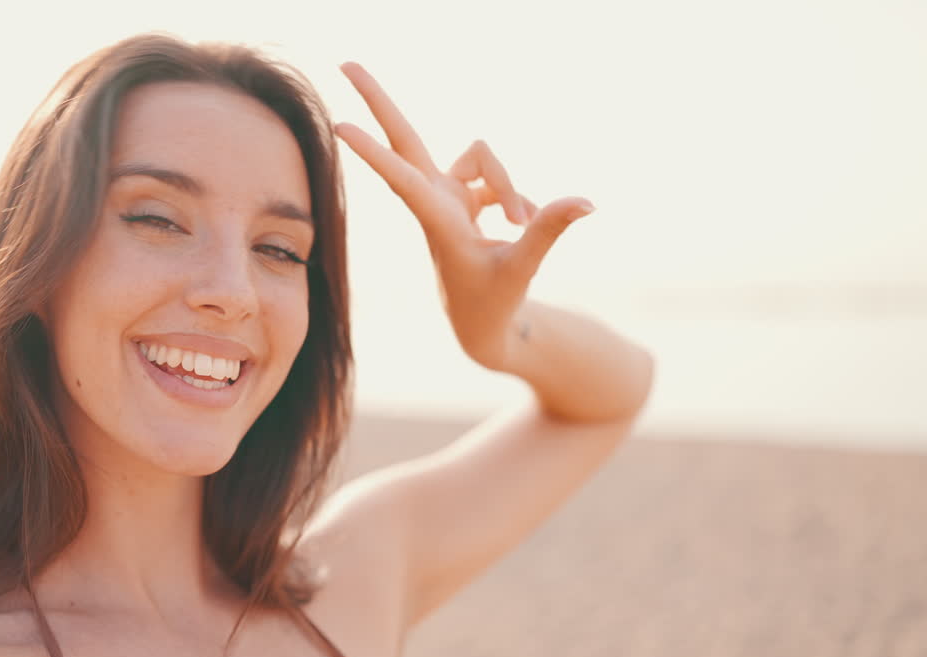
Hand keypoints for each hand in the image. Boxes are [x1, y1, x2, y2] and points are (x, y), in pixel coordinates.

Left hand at [335, 62, 594, 371]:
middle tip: (345, 61)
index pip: (402, 179)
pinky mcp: (466, 196)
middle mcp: (435, 200)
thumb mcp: (523, 268)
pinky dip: (516, 198)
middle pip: (406, 136)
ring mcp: (449, 195)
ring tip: (520, 226)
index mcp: (437, 221)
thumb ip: (548, 229)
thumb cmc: (492, 302)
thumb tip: (586, 202)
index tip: (340, 126)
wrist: (482, 325)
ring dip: (510, 188)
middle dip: (379, 100)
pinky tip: (521, 224)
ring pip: (484, 159)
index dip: (374, 152)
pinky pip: (499, 178)